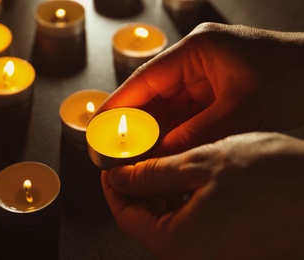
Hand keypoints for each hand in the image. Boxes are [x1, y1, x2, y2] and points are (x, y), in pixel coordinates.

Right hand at [97, 23, 303, 155]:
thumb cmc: (293, 78)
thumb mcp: (240, 110)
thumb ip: (195, 133)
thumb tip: (160, 155)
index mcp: (197, 52)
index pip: (146, 78)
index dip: (119, 103)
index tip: (99, 123)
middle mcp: (195, 62)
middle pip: (152, 95)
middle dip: (133, 123)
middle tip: (114, 149)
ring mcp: (203, 77)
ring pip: (166, 108)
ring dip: (152, 131)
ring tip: (133, 156)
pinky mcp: (213, 92)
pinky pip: (184, 114)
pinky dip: (172, 133)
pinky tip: (161, 151)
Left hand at [102, 132, 303, 258]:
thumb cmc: (271, 178)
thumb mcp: (200, 165)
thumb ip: (153, 174)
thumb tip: (121, 177)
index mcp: (179, 242)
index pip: (127, 217)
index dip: (114, 189)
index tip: (112, 167)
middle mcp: (193, 254)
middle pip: (145, 221)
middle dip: (135, 189)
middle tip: (134, 160)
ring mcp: (211, 251)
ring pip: (167, 220)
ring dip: (157, 192)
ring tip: (157, 163)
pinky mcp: (226, 242)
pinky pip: (190, 222)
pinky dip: (179, 199)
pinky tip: (183, 176)